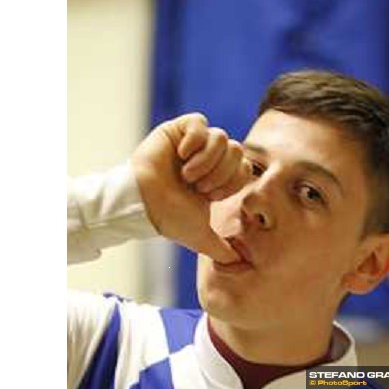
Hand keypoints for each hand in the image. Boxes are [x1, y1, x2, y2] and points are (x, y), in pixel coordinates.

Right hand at [131, 113, 249, 262]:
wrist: (144, 205)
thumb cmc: (170, 218)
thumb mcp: (202, 237)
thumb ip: (222, 250)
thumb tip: (239, 265)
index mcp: (219, 177)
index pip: (244, 167)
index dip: (232, 183)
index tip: (210, 197)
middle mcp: (209, 158)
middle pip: (237, 150)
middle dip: (220, 173)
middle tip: (198, 187)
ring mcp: (194, 142)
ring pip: (221, 137)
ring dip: (206, 161)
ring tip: (188, 175)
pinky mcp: (179, 129)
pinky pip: (200, 123)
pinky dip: (194, 142)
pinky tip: (181, 155)